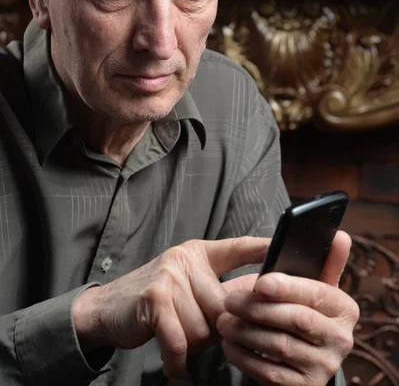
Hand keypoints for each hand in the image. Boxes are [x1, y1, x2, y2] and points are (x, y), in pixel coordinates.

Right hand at [72, 236, 267, 376]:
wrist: (107, 309)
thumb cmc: (154, 302)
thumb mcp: (186, 287)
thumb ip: (215, 292)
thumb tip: (251, 309)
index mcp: (199, 253)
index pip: (237, 247)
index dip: (262, 248)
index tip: (284, 246)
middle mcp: (186, 259)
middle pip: (225, 305)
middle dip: (216, 330)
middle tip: (201, 337)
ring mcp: (170, 275)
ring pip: (204, 327)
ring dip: (192, 345)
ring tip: (176, 338)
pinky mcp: (154, 298)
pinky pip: (181, 340)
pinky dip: (178, 360)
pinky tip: (175, 366)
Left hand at [217, 231, 359, 385]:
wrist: (299, 361)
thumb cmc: (300, 310)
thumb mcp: (313, 286)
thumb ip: (323, 261)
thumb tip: (340, 235)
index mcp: (345, 309)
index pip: (317, 294)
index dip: (287, 287)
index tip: (260, 282)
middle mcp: (341, 340)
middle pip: (296, 320)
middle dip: (258, 308)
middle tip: (229, 301)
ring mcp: (324, 367)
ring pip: (279, 345)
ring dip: (245, 332)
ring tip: (223, 321)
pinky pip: (269, 372)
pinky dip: (244, 357)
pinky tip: (229, 344)